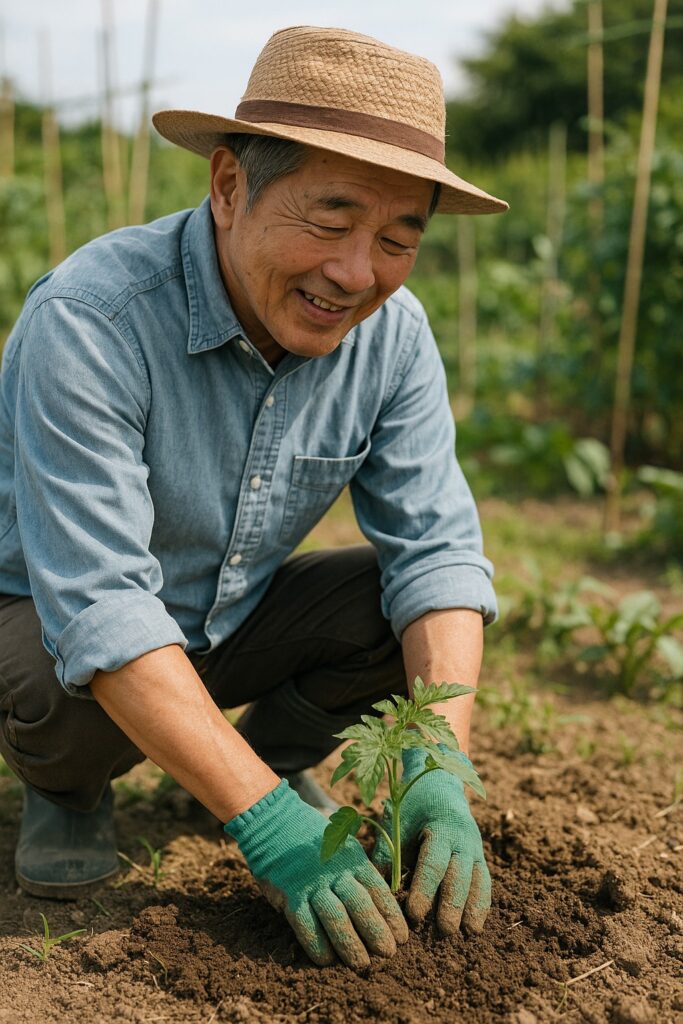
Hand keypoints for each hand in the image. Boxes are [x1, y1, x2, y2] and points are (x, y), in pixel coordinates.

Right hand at [224, 779, 407, 967]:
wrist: (273, 821)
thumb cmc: (313, 837)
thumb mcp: (342, 844)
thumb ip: (358, 868)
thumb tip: (385, 894)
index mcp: (352, 858)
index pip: (377, 890)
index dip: (391, 915)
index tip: (402, 937)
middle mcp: (335, 871)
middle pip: (360, 905)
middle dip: (376, 932)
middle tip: (389, 954)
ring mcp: (311, 883)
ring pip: (336, 918)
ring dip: (350, 944)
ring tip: (362, 965)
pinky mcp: (289, 894)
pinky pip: (305, 924)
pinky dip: (317, 944)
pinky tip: (327, 960)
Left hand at [372, 746, 490, 933]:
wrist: (440, 781)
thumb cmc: (412, 804)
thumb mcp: (398, 820)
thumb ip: (389, 852)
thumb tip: (377, 889)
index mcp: (441, 827)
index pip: (433, 863)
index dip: (424, 889)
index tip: (415, 915)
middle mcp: (463, 838)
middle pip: (460, 875)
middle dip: (453, 905)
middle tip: (445, 932)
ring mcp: (475, 847)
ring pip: (479, 880)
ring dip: (474, 908)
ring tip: (469, 935)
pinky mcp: (480, 856)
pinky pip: (485, 882)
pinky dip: (482, 903)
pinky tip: (476, 925)